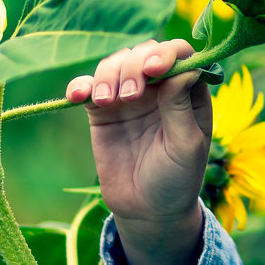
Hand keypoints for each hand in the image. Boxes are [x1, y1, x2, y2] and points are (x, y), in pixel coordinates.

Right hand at [66, 39, 209, 264]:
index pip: (181, 55)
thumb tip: (183, 70)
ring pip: (115, 64)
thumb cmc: (177, 178)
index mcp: (188, 91)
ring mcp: (129, 96)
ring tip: (107, 102)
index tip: (154, 70)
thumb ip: (180, 107)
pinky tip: (77, 96)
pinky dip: (80, 85)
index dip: (167, 54)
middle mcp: (160, 87)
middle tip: (130, 96)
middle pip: (144, 54)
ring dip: (107, 75)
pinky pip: (87, 87)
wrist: (146, 210)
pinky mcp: (102, 111)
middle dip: (134, 66)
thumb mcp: (186, 146)